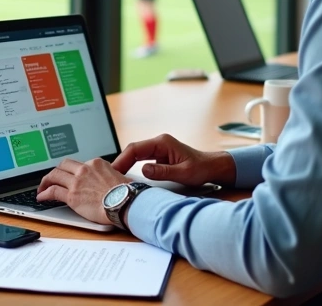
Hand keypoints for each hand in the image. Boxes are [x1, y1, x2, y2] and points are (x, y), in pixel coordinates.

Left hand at [37, 158, 129, 225]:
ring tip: (42, 187)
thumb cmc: (125, 193)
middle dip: (56, 171)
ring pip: (55, 176)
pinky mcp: (72, 196)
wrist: (125, 203)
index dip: (72, 171)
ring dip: (46, 181)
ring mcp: (77, 182)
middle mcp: (84, 169)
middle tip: (52, 178)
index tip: (71, 177)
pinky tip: (41, 197)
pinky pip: (53, 191)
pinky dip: (45, 193)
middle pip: (63, 165)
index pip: (79, 164)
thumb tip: (109, 180)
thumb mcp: (119, 176)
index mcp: (96, 163)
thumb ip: (109, 175)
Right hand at [112, 134, 234, 187]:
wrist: (211, 167)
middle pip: (132, 151)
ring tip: (115, 178)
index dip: (122, 159)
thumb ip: (163, 172)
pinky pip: (140, 160)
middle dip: (120, 163)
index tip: (114, 171)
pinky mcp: (158, 157)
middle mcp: (158, 143)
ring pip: (135, 155)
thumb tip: (143, 170)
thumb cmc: (200, 168)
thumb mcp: (183, 173)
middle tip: (110, 177)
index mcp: (162, 143)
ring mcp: (157, 149)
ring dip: (124, 165)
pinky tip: (126, 177)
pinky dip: (132, 168)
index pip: (135, 148)